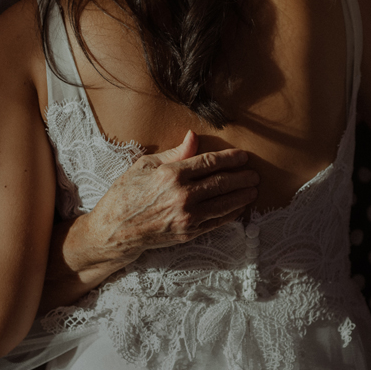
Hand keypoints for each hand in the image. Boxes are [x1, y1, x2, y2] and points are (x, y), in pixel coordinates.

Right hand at [87, 130, 258, 261]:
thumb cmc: (126, 194)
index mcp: (171, 174)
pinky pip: (217, 222)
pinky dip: (231, 214)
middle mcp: (182, 195)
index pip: (209, 163)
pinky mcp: (188, 233)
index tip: (243, 156)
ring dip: (242, 195)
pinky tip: (240, 207)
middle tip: (254, 173)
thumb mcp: (145, 165)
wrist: (116, 230)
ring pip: (224, 203)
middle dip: (242, 177)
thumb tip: (193, 137)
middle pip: (221, 183)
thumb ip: (173, 153)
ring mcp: (187, 216)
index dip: (230, 159)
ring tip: (253, 189)